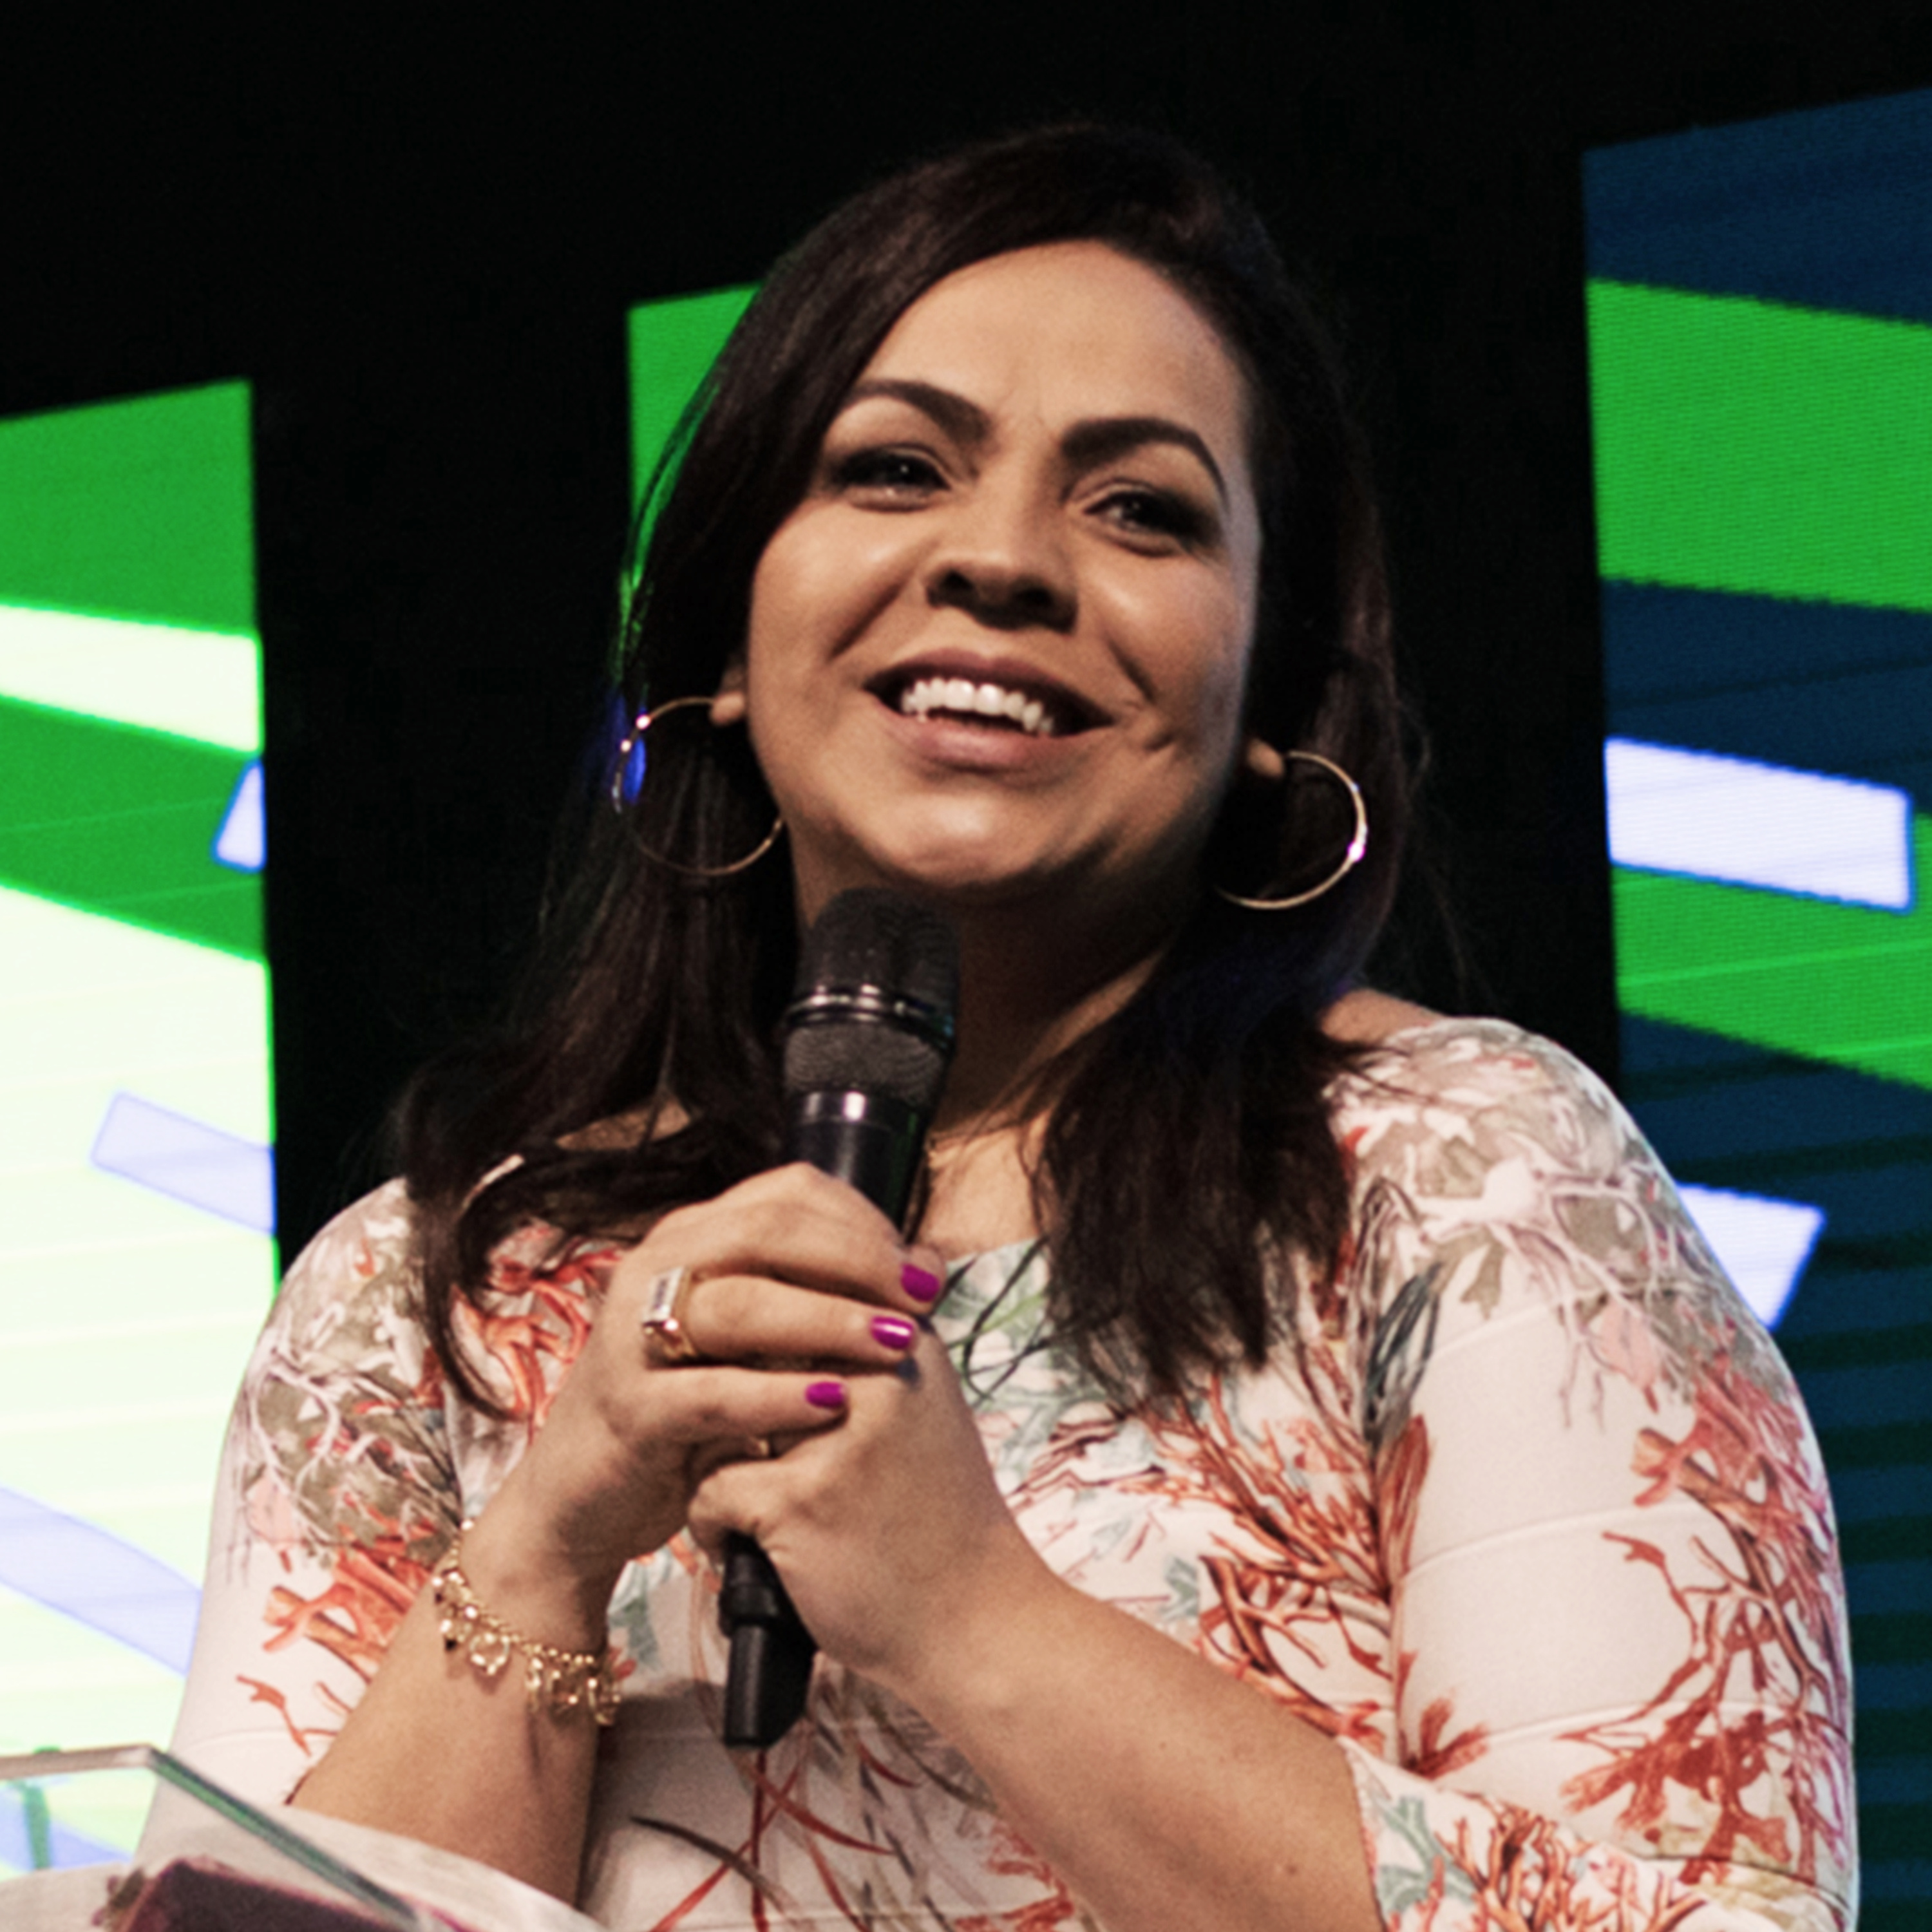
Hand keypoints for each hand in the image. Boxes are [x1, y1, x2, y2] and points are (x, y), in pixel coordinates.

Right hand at [470, 1163, 945, 1618]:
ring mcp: (633, 1336)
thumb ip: (819, 1296)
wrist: (586, 1499)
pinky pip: (709, 1393)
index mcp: (693, 1238)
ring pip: (739, 1302)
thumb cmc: (690, 1410)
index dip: (865, 1222)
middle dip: (857, 1259)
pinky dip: (775, 1395)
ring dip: (827, 1319)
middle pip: (767, 1230)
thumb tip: (925, 1260)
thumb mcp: (756, 1341)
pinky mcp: (629, 1409)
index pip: (788, 1193)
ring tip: (895, 1342)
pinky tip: (832, 1402)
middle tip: (922, 1298)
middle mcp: (657, 1268)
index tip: (924, 1268)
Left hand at [686, 1319, 1046, 1701]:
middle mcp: (876, 1372)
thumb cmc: (941, 1517)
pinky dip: (715, 1526)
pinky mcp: (799, 1500)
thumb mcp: (925, 1408)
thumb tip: (825, 1295)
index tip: (761, 1384)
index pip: (801, 1287)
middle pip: (750, 1345)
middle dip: (732, 1396)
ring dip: (716, 1458)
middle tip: (744, 1445)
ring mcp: (838, 1435)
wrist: (978, 1621)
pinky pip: (709, 1488)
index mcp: (908, 1341)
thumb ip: (873, 1349)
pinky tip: (749, 1548)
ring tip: (746, 1497)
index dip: (763, 1332)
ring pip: (718, 1412)